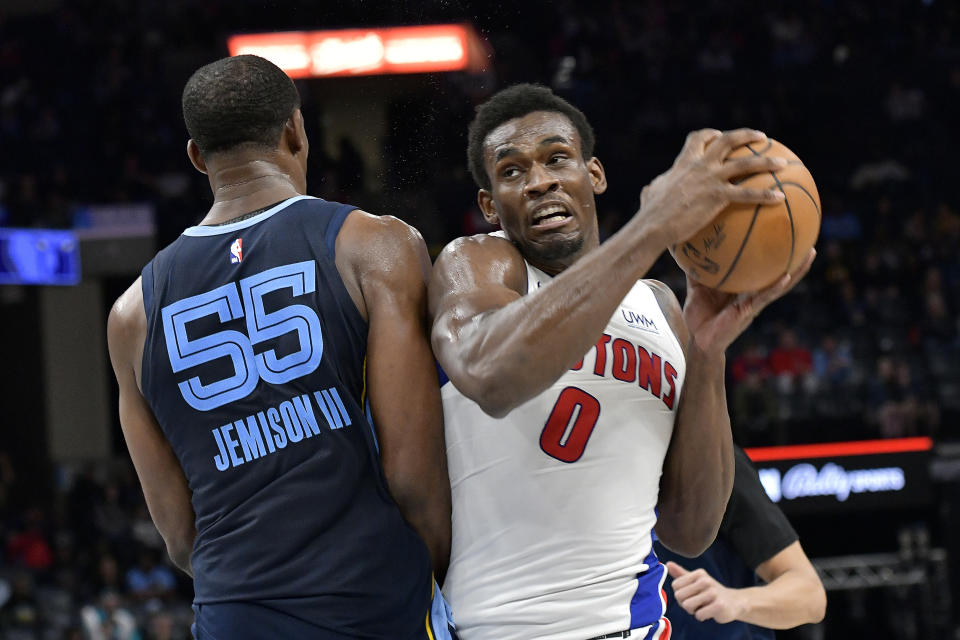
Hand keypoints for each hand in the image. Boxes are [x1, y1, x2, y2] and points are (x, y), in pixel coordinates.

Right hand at [636, 128, 787, 247]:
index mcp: (684, 162)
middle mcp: (700, 165)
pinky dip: (765, 194)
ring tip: (783, 163)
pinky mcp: (717, 196)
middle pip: (728, 141)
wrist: (653, 225)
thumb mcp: (650, 192)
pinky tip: (780, 198)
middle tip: (762, 137)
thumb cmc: (650, 213)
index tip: (719, 135)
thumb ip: (656, 186)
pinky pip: (747, 194)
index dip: (711, 134)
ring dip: (767, 161)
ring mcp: (710, 179)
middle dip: (746, 136)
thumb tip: (651, 189)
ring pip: (745, 163)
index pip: (699, 138)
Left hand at [666, 561, 743, 623]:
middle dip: (685, 603)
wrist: (734, 602)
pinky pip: (699, 615)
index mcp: (699, 573)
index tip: (691, 594)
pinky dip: (701, 616)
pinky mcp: (719, 605)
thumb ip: (681, 574)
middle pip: (679, 596)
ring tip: (703, 606)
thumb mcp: (696, 580)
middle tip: (697, 603)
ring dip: (693, 611)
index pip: (675, 585)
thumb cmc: (711, 592)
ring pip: (687, 605)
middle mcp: (706, 581)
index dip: (681, 594)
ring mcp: (713, 593)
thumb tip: (667, 564)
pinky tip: (709, 612)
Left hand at [683, 248, 815, 354]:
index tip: (785, 233)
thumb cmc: (699, 316)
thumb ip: (696, 270)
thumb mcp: (696, 288)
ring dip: (798, 270)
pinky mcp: (750, 311)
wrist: (698, 340)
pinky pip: (765, 297)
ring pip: (781, 284)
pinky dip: (776, 286)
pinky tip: (787, 276)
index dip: (775, 252)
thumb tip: (688, 246)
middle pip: (780, 272)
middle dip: (796, 257)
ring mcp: (754, 302)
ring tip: (811, 253)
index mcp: (744, 286)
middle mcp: (753, 293)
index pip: (763, 267)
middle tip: (810, 237)